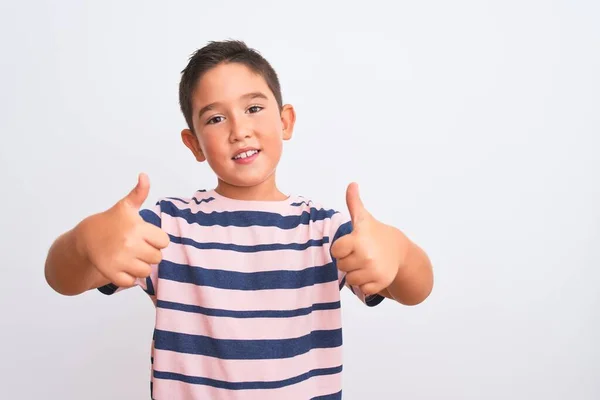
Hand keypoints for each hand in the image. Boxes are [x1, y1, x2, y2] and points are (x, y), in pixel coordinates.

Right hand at [76, 173, 169, 287]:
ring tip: (131, 257)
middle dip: (149, 254)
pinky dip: (129, 278)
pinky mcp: (111, 272)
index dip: (156, 240)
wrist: (85, 237)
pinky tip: (123, 267)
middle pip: (157, 258)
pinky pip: (131, 282)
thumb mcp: (126, 206)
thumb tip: (144, 175)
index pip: (164, 242)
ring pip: (146, 271)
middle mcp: (130, 244)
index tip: (145, 236)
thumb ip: (139, 193)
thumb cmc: (111, 221)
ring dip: (140, 266)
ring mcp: (120, 259)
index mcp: (137, 227)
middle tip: (137, 247)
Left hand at [331, 182, 406, 295]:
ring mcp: (374, 270)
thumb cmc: (375, 233)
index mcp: (358, 239)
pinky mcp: (380, 282)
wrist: (399, 250)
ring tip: (365, 264)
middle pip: (341, 266)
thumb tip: (352, 184)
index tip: (350, 244)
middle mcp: (366, 255)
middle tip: (360, 254)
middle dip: (348, 261)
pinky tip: (372, 273)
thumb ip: (354, 202)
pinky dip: (366, 284)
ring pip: (350, 279)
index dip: (341, 248)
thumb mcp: (363, 218)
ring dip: (356, 273)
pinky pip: (362, 289)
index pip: (336, 251)